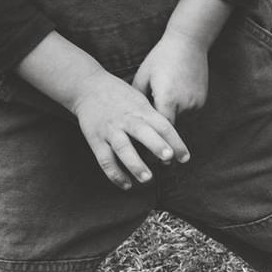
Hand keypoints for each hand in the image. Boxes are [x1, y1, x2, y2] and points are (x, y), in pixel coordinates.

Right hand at [66, 72, 189, 189]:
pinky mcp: (95, 139)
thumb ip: (155, 121)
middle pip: (142, 132)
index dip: (175, 141)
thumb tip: (173, 146)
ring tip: (147, 178)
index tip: (185, 157)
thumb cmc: (120, 97)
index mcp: (141, 111)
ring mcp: (110, 130)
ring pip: (122, 147)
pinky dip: (115, 174)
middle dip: (156, 145)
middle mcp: (126, 120)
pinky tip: (126, 185)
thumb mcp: (140, 101)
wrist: (86, 86)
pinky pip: (105, 159)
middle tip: (168, 158)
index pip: (162, 125)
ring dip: (135, 164)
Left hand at [132, 34, 211, 122]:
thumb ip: (137, 97)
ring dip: (172, 113)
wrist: (188, 44)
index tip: (146, 134)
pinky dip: (181, 107)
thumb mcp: (143, 75)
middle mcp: (184, 105)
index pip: (160, 127)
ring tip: (165, 96)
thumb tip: (134, 113)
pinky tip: (176, 91)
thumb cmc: (161, 57)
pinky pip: (189, 112)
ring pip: (180, 118)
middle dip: (161, 120)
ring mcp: (196, 104)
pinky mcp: (202, 101)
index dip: (153, 130)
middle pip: (170, 124)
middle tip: (150, 113)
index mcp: (167, 100)